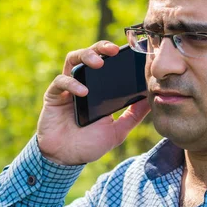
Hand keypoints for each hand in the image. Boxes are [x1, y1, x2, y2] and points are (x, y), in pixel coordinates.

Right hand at [36, 41, 150, 164]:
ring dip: (86, 56)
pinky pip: (61, 81)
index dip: (117, 54)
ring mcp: (68, 88)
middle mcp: (83, 83)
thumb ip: (134, 115)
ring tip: (98, 62)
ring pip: (73, 60)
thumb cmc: (90, 144)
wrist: (66, 159)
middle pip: (90, 54)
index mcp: (99, 89)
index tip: (132, 51)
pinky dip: (72, 83)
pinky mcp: (54, 95)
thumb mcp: (118, 130)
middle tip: (114, 50)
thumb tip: (152, 100)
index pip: (107, 64)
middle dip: (101, 47)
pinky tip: (83, 92)